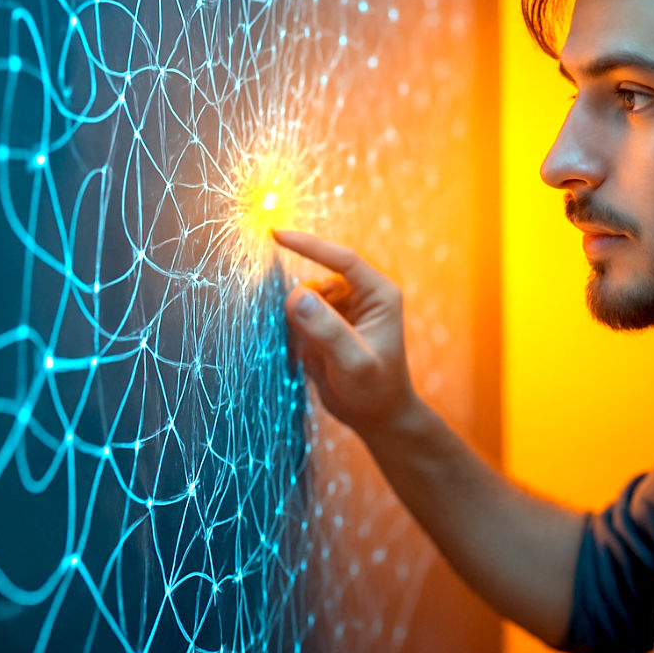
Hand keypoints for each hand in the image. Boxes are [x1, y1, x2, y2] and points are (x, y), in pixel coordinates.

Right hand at [272, 229, 417, 438]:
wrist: (377, 418)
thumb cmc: (375, 391)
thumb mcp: (354, 363)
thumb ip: (328, 330)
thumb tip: (296, 294)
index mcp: (378, 293)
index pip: (341, 258)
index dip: (308, 245)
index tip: (275, 234)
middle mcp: (360, 296)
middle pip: (315, 283)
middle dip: (304, 308)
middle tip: (313, 347)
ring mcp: (341, 310)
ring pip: (302, 301)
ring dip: (299, 327)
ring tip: (317, 358)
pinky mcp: (325, 325)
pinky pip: (297, 319)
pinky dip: (296, 337)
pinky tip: (312, 361)